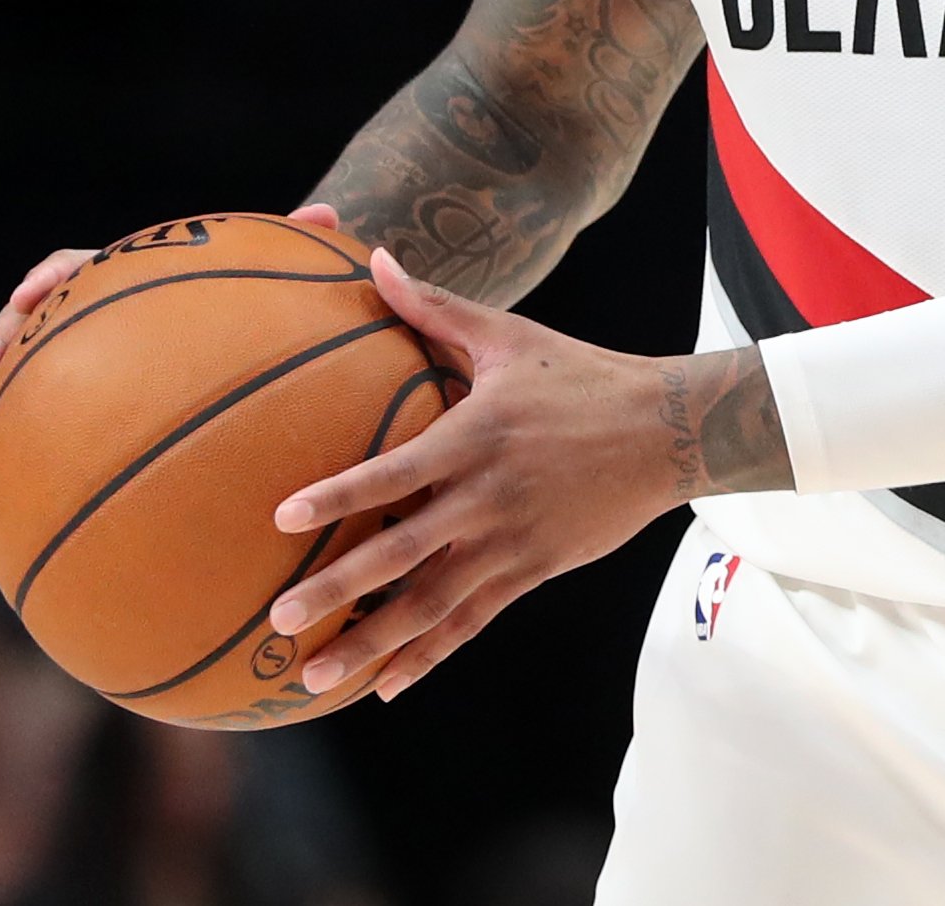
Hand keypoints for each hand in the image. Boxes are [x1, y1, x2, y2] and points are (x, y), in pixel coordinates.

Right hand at [0, 203, 340, 490]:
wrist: (238, 342)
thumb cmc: (256, 305)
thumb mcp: (273, 283)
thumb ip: (290, 251)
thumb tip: (329, 216)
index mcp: (125, 282)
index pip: (74, 267)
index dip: (47, 278)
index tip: (29, 296)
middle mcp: (91, 324)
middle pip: (27, 328)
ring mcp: (82, 371)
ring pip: (22, 395)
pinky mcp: (86, 420)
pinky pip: (48, 446)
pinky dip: (30, 477)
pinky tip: (16, 519)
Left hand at [267, 250, 787, 700]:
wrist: (668, 431)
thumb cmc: (581, 375)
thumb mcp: (509, 335)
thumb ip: (434, 306)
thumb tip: (375, 259)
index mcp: (474, 437)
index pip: (394, 473)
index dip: (338, 496)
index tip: (282, 520)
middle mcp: (487, 499)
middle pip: (401, 555)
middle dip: (337, 590)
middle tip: (276, 619)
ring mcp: (511, 543)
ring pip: (431, 605)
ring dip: (371, 643)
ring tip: (312, 677)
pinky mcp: (533, 570)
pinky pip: (472, 622)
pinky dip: (428, 655)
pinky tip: (385, 684)